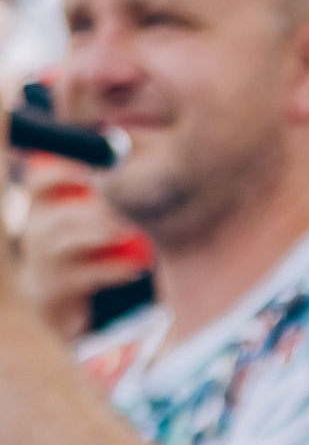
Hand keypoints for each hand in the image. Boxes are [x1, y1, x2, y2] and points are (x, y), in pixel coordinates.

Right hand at [13, 170, 151, 336]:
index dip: (60, 171)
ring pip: (68, 243)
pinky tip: (137, 264)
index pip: (38, 181)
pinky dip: (115, 269)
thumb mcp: (73, 216)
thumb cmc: (73, 246)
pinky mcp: (60, 289)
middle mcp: (34, 231)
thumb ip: (89, 190)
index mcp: (38, 206)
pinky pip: (88, 276)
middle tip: (117, 209)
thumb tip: (123, 145)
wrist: (53, 298)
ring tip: (127, 231)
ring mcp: (44, 262)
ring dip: (99, 234)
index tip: (88, 170)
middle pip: (55, 215)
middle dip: (87, 210)